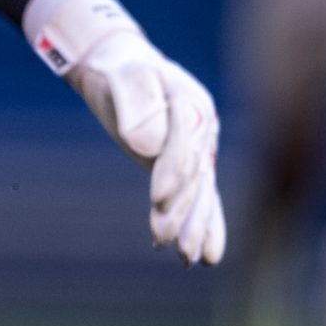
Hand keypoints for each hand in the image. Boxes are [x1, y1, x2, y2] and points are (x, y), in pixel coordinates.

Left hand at [25, 0, 225, 264]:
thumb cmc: (120, 69)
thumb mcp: (125, 77)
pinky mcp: (187, 165)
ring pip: (200, 192)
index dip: (171, 173)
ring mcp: (198, 149)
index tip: (157, 200)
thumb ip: (137, 105)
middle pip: (194, 175)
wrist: (121, 66)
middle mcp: (202, 130)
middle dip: (183, 210)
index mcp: (191, 104)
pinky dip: (205, 224)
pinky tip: (206, 256)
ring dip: (195, 225)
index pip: (182, 145)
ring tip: (189, 259)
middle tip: (169, 242)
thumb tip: (148, 145)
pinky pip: (201, 197)